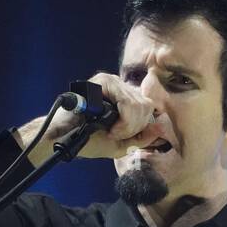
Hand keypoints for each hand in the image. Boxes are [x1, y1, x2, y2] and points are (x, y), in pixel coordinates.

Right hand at [44, 71, 169, 159]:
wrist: (65, 138)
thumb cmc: (89, 140)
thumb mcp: (121, 144)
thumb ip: (142, 137)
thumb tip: (161, 128)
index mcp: (124, 97)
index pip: (149, 107)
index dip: (142, 126)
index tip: (125, 136)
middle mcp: (120, 86)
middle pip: (147, 106)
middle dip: (135, 127)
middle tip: (117, 135)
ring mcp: (112, 82)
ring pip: (140, 105)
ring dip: (128, 126)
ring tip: (112, 132)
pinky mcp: (104, 82)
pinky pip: (128, 102)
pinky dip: (124, 121)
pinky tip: (111, 128)